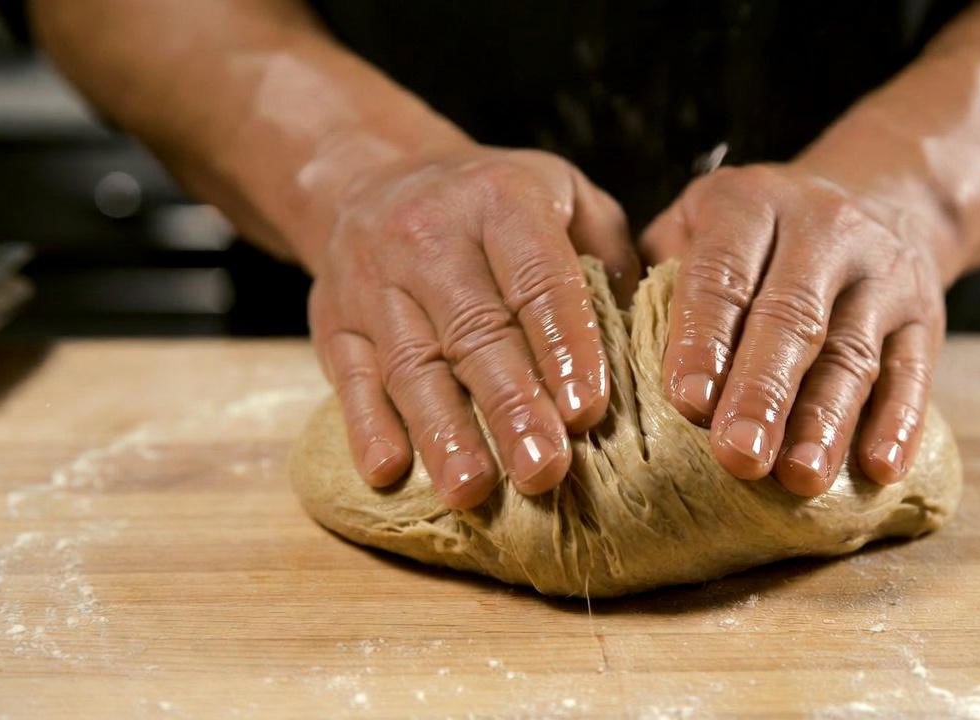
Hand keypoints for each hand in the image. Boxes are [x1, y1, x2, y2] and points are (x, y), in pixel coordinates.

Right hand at [307, 145, 638, 508]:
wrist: (374, 174)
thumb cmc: (495, 201)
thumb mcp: (563, 193)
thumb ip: (608, 253)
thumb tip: (647, 337)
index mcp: (500, 200)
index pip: (537, 280)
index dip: (563, 346)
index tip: (588, 412)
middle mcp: (430, 235)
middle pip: (474, 331)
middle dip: (510, 406)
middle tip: (544, 470)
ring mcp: (372, 281)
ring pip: (411, 363)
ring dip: (443, 431)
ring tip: (473, 489)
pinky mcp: (331, 320)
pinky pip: (348, 377)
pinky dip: (366, 427)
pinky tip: (389, 471)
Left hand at [641, 163, 946, 494]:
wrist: (879, 198)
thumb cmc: (755, 239)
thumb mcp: (698, 225)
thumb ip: (657, 278)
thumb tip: (603, 359)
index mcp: (749, 203)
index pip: (723, 274)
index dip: (704, 339)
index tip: (685, 403)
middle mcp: (822, 228)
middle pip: (791, 317)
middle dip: (762, 392)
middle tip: (737, 458)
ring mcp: (883, 272)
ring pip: (853, 352)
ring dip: (826, 420)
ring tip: (798, 478)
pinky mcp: (925, 316)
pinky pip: (916, 372)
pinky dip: (900, 422)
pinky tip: (878, 468)